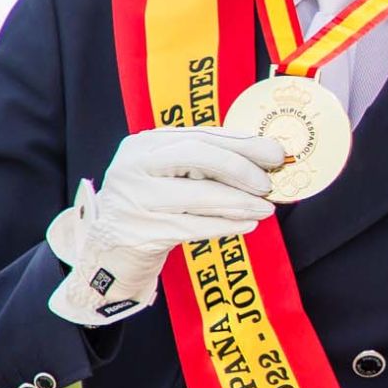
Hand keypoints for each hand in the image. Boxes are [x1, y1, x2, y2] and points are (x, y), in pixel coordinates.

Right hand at [47, 128, 283, 324]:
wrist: (111, 250)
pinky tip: (248, 224)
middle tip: (267, 184)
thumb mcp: (170, 176)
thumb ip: (207, 164)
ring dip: (239, 202)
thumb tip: (264, 159)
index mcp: (144, 145)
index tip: (275, 154)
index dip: (242, 144)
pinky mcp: (141, 232)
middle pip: (195, 156)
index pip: (200, 136)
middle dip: (239, 168)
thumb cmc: (153, 206)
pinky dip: (225, 225)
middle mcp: (133, 166)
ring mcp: (134, 200)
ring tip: (266, 207)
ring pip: (197, 196)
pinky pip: (193, 227)